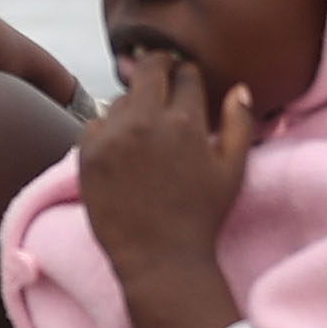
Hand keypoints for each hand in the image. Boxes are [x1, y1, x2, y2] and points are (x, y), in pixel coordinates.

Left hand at [79, 50, 250, 327]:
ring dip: (132, 105)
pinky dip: (106, 129)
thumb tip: (239, 89)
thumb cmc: (200, 217)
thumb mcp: (232, 171)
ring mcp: (112, 137)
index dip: (187, 75)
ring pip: (120, 98)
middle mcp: (145, 121)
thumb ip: (239, 124)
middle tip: (161, 78)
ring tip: (143, 131)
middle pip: (148, 69)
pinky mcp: (87, 154)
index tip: (185, 82)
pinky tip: (121, 149)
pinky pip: (94, 123)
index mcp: (185, 122)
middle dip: (158, 68)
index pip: (184, 73)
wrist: (159, 259)